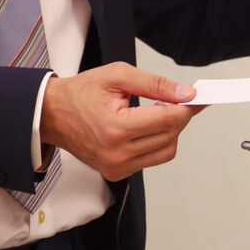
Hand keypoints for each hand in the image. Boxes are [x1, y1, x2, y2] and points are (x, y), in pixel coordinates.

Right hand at [40, 62, 204, 180]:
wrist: (51, 114)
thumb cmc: (80, 92)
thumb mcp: (118, 76)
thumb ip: (155, 84)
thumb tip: (186, 94)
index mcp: (116, 128)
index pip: (168, 120)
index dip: (187, 107)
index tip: (198, 98)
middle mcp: (117, 153)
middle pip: (170, 136)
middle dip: (179, 116)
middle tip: (176, 99)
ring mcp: (117, 167)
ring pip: (166, 151)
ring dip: (170, 131)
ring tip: (156, 112)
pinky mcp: (117, 173)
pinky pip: (152, 159)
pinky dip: (156, 142)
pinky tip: (145, 126)